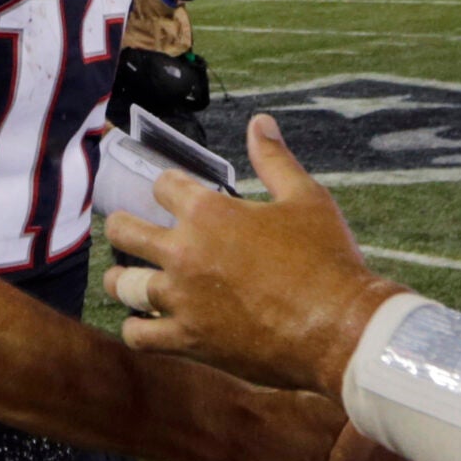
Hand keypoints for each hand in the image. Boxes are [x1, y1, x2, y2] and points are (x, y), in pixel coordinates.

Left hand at [105, 114, 403, 396]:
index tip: (172, 192)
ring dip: (120, 278)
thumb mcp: (307, 197)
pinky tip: (145, 322)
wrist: (340, 329)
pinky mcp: (188, 339)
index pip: (163, 185)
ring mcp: (182, 299)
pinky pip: (138, 335)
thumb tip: (260, 121)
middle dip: (122, 225)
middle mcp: (185, 252)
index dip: (168, 185)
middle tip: (127, 229)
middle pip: (123, 231)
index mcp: (210, 212)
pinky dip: (136, 327)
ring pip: (121, 285)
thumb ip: (275, 159)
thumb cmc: (327, 259)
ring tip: (126, 278)